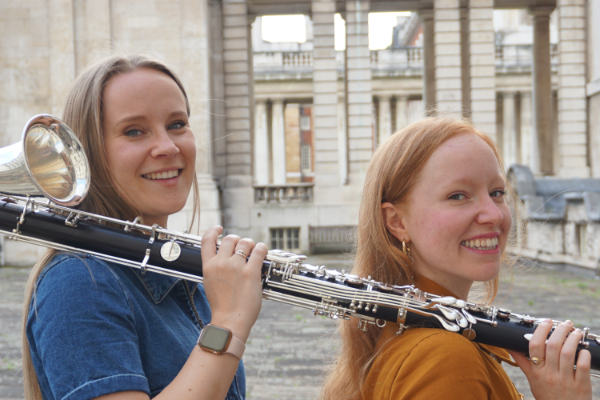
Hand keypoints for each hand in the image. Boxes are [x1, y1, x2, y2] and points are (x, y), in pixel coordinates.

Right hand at [200, 226, 267, 342]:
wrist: (229, 321)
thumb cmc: (221, 306)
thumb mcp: (210, 284)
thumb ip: (215, 269)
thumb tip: (223, 258)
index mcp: (208, 266)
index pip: (207, 240)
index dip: (213, 231)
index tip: (219, 228)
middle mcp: (221, 263)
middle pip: (230, 239)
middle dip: (237, 240)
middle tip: (242, 246)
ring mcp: (236, 267)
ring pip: (245, 242)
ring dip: (250, 244)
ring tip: (253, 251)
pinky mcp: (251, 272)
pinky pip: (259, 251)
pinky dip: (262, 248)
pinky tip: (262, 251)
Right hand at [509, 320, 591, 399]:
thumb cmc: (548, 396)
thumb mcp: (532, 380)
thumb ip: (523, 362)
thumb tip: (510, 347)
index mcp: (537, 372)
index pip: (534, 346)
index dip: (541, 331)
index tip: (547, 322)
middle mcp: (550, 375)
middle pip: (552, 346)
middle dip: (560, 331)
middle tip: (566, 324)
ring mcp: (566, 380)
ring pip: (568, 353)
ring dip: (573, 339)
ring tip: (576, 332)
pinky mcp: (581, 385)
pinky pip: (582, 366)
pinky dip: (583, 355)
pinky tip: (583, 350)